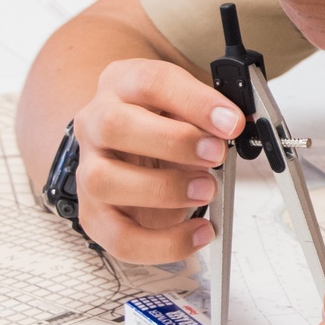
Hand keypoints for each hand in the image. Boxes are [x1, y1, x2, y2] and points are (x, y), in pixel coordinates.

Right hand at [72, 58, 243, 262]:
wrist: (132, 148)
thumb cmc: (165, 123)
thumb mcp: (188, 105)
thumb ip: (210, 115)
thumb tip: (235, 127)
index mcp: (124, 84)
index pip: (152, 82)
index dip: (194, 102)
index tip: (231, 122)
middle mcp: (97, 122)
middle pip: (115, 126)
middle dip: (173, 142)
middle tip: (216, 155)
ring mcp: (89, 168)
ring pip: (104, 180)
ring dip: (163, 189)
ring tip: (206, 190)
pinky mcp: (94, 213)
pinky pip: (117, 236)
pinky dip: (162, 242)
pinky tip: (198, 234)